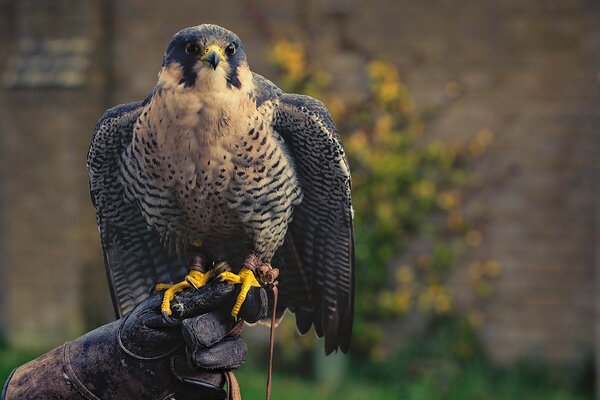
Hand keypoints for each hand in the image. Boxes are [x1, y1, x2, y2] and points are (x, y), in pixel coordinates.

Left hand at [117, 280, 266, 398]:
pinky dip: (200, 380)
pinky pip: (221, 381)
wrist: (119, 368)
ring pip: (236, 353)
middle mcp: (217, 325)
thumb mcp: (161, 308)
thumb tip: (228, 287)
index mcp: (207, 302)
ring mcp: (216, 352)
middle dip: (213, 329)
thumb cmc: (139, 330)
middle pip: (237, 324)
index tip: (245, 309)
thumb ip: (194, 300)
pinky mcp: (209, 380)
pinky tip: (178, 375)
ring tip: (179, 360)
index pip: (241, 296)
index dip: (251, 300)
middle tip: (187, 335)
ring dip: (212, 356)